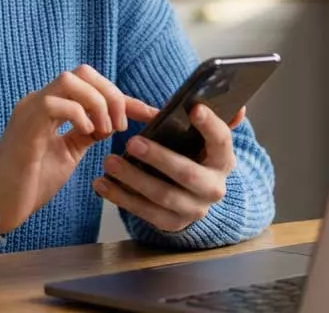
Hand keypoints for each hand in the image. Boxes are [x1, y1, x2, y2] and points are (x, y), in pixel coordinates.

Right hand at [0, 65, 156, 232]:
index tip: (149, 114)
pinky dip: (78, 114)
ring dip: (97, 103)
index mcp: (50, 105)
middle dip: (111, 95)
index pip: (91, 85)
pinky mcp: (25, 125)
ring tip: (104, 131)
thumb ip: (87, 133)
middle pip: (82, 72)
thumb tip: (112, 121)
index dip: (123, 98)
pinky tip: (87, 135)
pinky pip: (55, 102)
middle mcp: (39, 100)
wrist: (0, 204)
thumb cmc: (31, 181)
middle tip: (120, 126)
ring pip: (70, 80)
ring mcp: (30, 109)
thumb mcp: (69, 153)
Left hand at [94, 104, 245, 232]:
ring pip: (163, 195)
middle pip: (187, 173)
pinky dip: (121, 198)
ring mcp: (194, 209)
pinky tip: (102, 184)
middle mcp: (214, 188)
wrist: (195, 198)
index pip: (222, 141)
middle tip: (132, 142)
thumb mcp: (201, 141)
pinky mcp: (173, 224)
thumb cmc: (193, 157)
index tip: (194, 108)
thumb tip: (226, 103)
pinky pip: (145, 213)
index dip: (210, 125)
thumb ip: (205, 120)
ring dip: (133, 179)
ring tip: (109, 162)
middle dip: (159, 158)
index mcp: (223, 160)